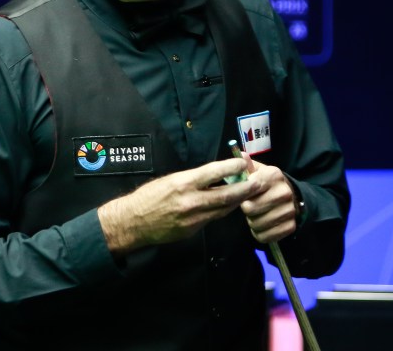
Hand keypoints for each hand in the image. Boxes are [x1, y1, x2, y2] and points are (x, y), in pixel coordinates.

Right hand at [98, 155, 261, 255]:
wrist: (134, 221)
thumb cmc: (149, 196)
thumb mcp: (170, 180)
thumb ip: (194, 178)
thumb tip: (216, 174)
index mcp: (183, 183)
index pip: (214, 172)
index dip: (232, 167)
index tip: (243, 162)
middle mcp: (190, 201)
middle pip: (226, 195)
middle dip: (246, 188)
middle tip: (259, 182)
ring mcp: (193, 218)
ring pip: (223, 209)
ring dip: (238, 200)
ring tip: (250, 192)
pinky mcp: (193, 230)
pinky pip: (213, 218)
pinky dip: (223, 210)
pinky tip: (229, 205)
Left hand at [240, 160, 299, 243]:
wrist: (293, 197)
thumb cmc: (268, 184)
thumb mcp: (259, 171)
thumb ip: (247, 165)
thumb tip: (240, 155)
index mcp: (274, 175)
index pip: (249, 188)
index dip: (242, 193)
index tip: (245, 193)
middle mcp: (284, 192)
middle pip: (249, 208)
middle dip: (246, 209)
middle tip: (250, 206)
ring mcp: (289, 211)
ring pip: (256, 224)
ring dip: (252, 222)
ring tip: (256, 215)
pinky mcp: (290, 227)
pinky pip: (265, 237)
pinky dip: (260, 233)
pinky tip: (263, 225)